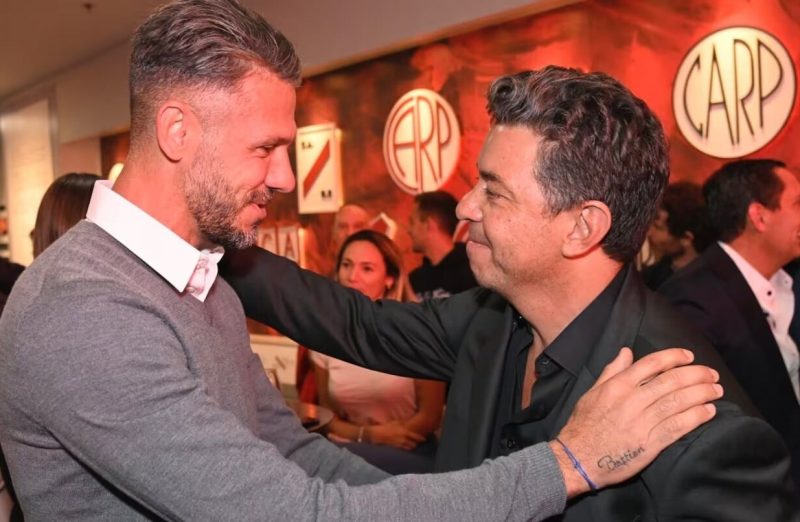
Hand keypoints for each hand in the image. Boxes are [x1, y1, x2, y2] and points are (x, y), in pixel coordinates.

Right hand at [367, 421, 425, 449]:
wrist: (377, 434)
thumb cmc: (386, 427)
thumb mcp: (396, 422)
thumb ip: (404, 423)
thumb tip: (410, 422)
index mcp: (404, 431)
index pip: (416, 436)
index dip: (421, 438)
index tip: (425, 439)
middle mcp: (403, 439)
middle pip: (414, 443)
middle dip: (417, 443)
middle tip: (420, 442)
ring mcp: (400, 444)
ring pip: (410, 447)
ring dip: (413, 446)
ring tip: (414, 444)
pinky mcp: (397, 447)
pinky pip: (405, 449)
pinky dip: (408, 448)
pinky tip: (408, 446)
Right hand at [551, 347, 720, 497]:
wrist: (577, 458)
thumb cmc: (583, 424)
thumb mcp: (592, 392)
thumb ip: (612, 371)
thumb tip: (627, 351)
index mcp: (617, 385)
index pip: (651, 363)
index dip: (674, 357)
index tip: (689, 356)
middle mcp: (631, 400)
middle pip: (671, 381)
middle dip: (696, 375)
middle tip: (712, 374)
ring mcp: (642, 422)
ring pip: (678, 402)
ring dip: (701, 394)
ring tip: (716, 390)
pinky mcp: (650, 444)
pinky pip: (677, 427)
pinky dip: (695, 417)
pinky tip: (708, 411)